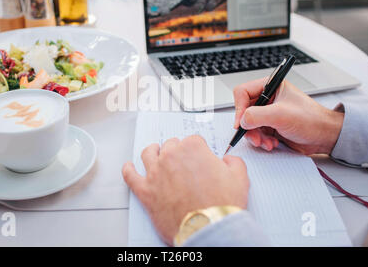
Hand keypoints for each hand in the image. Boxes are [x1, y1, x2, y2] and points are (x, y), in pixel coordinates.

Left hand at [122, 135, 248, 244]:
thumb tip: (228, 160)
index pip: (193, 140)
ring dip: (153, 151)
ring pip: (148, 154)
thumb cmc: (221, 204)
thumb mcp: (239, 178)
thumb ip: (233, 162)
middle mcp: (171, 156)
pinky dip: (128, 169)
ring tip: (155, 152)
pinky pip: (130, 175)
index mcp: (192, 148)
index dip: (198, 149)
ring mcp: (155, 173)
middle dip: (177, 151)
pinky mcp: (145, 191)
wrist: (208, 228)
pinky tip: (129, 167)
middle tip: (182, 160)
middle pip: (170, 145)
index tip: (200, 156)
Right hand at [233, 78, 343, 154]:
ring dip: (256, 136)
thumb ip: (257, 115)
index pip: (242, 92)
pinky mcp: (270, 126)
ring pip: (249, 125)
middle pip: (244, 111)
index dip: (239, 108)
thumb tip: (241, 120)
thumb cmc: (312, 120)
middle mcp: (267, 99)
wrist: (325, 137)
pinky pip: (256, 134)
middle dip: (248, 127)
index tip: (241, 122)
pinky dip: (262, 141)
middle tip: (255, 137)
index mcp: (270, 86)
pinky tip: (272, 143)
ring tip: (267, 143)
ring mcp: (268, 113)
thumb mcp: (281, 115)